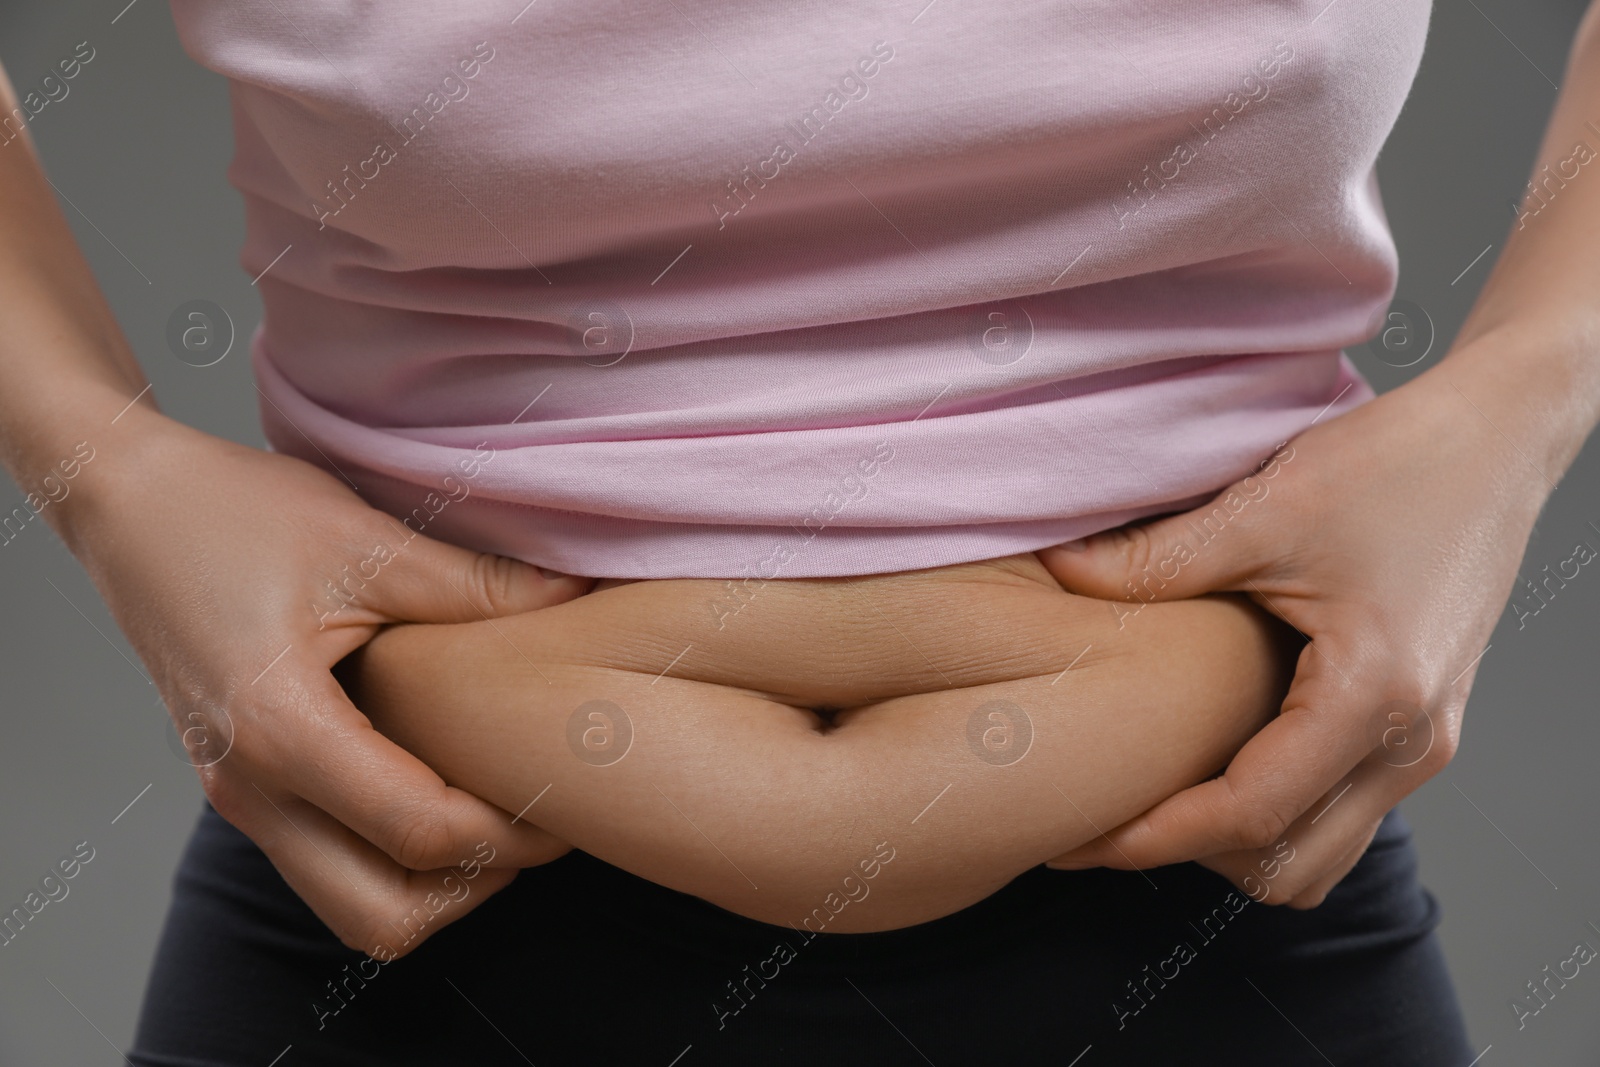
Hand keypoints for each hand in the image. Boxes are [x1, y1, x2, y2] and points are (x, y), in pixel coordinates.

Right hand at [65, 409, 590, 954]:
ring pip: (354, 909)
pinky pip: (329, 868)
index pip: (422, 833)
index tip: (572, 790)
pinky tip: (444, 786)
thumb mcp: (367, 541)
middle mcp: (251, 788)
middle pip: (386, 918)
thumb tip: (578, 599)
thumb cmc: (235, 514)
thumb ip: (477, 586)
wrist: (129, 506)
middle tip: (541, 820)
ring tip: (499, 809)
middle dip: (479, 884)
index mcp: (281, 731)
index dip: (515, 828)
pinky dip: (395, 861)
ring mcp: (240, 797)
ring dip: (436, 886)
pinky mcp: (243, 787)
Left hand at [1036, 346, 1552, 906]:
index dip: (1153, 838)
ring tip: (1155, 791)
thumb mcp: (1265, 509)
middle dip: (1191, 856)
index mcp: (1374, 698)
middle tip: (1104, 820)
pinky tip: (1215, 752)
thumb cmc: (1401, 463)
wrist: (1498, 436)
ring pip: (1320, 852)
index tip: (1080, 836)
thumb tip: (1059, 573)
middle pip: (1288, 868)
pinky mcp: (1422, 725)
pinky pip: (1340, 808)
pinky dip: (1276, 808)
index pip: (1250, 817)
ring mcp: (1424, 741)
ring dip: (1238, 842)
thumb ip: (1156, 559)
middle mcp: (1411, 741)